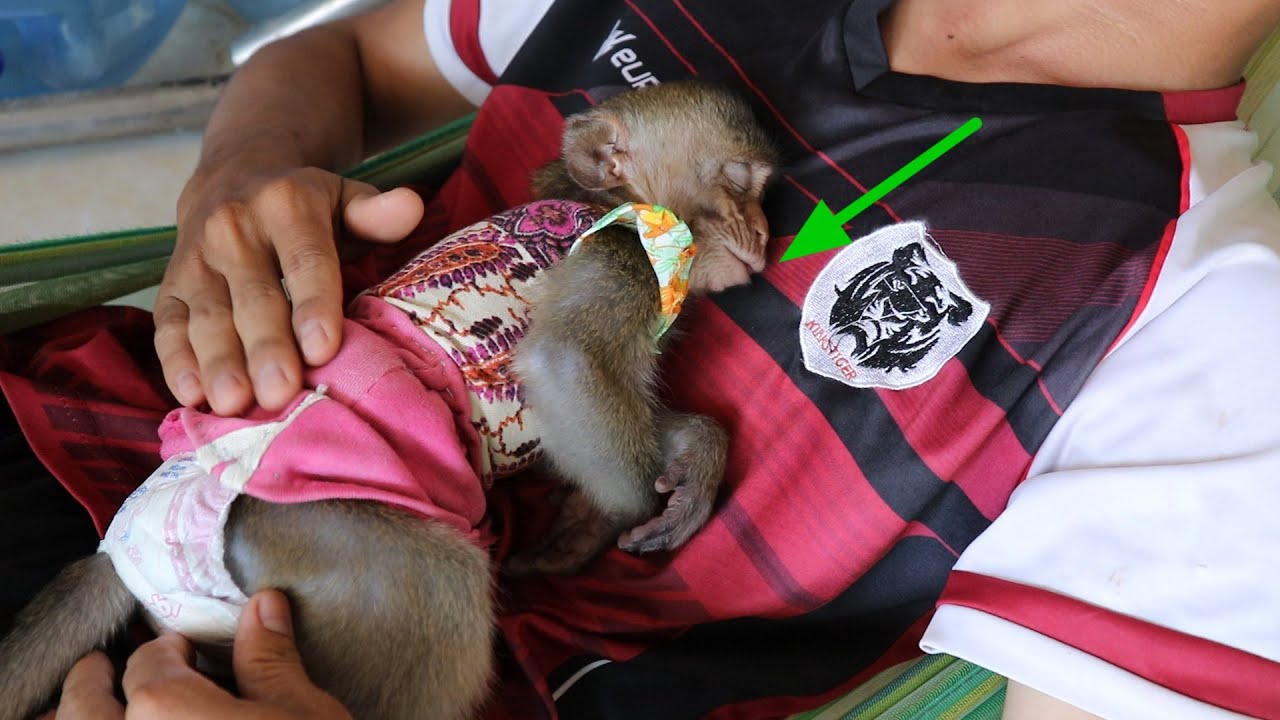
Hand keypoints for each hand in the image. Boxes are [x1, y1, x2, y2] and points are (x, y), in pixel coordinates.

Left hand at [39, 590, 352, 718]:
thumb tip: (264, 608)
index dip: (166, 651)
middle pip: (86, 707)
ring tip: (107, 717)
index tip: (180, 652)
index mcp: (165, 707)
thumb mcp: (302, 713)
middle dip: (95, 683)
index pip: (148, 663)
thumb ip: (269, 661)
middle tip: (106, 672)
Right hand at [156, 165, 424, 415]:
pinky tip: (190, 395)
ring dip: (219, 362)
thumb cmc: (307, 209)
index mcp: (286, 205)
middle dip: (266, 347)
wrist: (231, 178)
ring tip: (234, 404)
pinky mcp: (169, 286)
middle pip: (255, 297)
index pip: (305, 261)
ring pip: (208, 315)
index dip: (314, 305)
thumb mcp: (344, 199)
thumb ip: (376, 213)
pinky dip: (176, 361)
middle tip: (280, 393)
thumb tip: (410, 207)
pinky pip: (168, 325)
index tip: (322, 350)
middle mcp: (234, 228)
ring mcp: (195, 258)